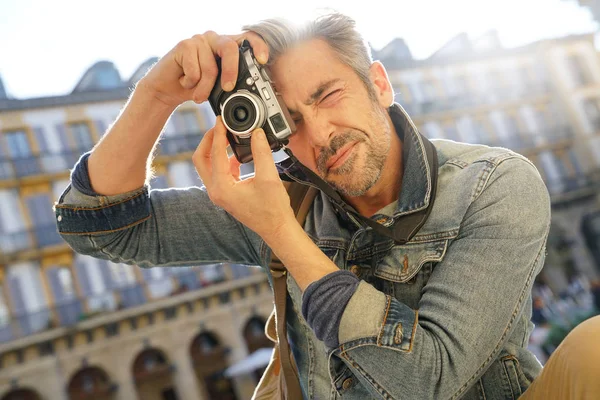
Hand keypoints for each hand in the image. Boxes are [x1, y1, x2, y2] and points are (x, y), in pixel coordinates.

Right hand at [136, 31, 268, 107]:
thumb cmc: (195, 87)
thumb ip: (232, 83)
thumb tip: (249, 94)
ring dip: (204, 88)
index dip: (258, 46)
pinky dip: (191, 84)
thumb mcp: (218, 87)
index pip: (247, 39)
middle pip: (230, 49)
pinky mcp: (184, 45)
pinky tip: (184, 81)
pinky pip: (195, 70)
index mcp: (227, 47)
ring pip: (211, 67)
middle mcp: (214, 39)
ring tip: (198, 95)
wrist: (167, 90)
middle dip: (231, 72)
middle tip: (228, 88)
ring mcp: (199, 40)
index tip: (262, 61)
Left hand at [193, 117, 296, 239]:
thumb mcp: (269, 177)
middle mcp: (216, 191)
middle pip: (201, 159)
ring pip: (208, 165)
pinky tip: (237, 153)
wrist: (277, 229)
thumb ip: (261, 152)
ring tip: (227, 135)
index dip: (218, 133)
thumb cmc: (273, 209)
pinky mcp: (226, 194)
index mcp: (222, 188)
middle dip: (208, 140)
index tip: (221, 119)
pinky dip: (224, 159)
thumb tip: (257, 132)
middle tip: (219, 126)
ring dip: (215, 149)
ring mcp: (219, 193)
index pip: (214, 153)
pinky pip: (218, 172)